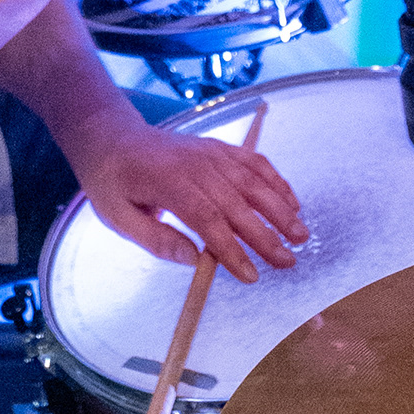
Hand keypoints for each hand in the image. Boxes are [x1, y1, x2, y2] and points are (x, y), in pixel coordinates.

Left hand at [72, 112, 306, 284]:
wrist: (113, 136)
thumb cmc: (113, 182)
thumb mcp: (118, 218)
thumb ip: (156, 241)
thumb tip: (194, 260)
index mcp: (169, 183)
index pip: (208, 220)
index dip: (232, 249)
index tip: (251, 276)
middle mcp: (196, 164)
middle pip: (238, 202)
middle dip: (266, 235)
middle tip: (288, 262)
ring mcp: (210, 152)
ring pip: (253, 180)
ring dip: (280, 207)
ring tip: (301, 235)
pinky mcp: (219, 147)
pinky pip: (253, 161)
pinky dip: (276, 180)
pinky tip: (291, 202)